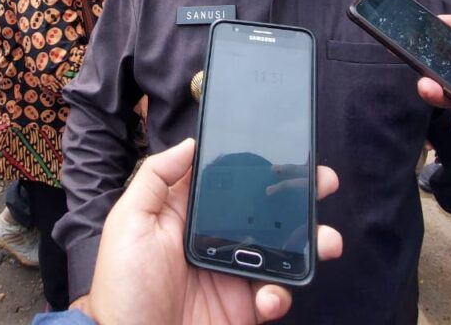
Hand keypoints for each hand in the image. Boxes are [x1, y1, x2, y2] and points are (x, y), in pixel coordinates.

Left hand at [82, 138, 341, 324]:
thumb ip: (155, 178)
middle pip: (264, 210)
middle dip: (299, 196)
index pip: (229, 181)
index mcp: (188, 214)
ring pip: (281, 250)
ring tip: (326, 241)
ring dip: (310, 242)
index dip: (259, 166)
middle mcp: (215, 238)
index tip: (288, 151)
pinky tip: (266, 298)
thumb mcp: (128, 223)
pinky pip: (275, 293)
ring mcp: (232, 273)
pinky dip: (280, 294)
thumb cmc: (123, 286)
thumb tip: (189, 143)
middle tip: (323, 182)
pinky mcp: (243, 306)